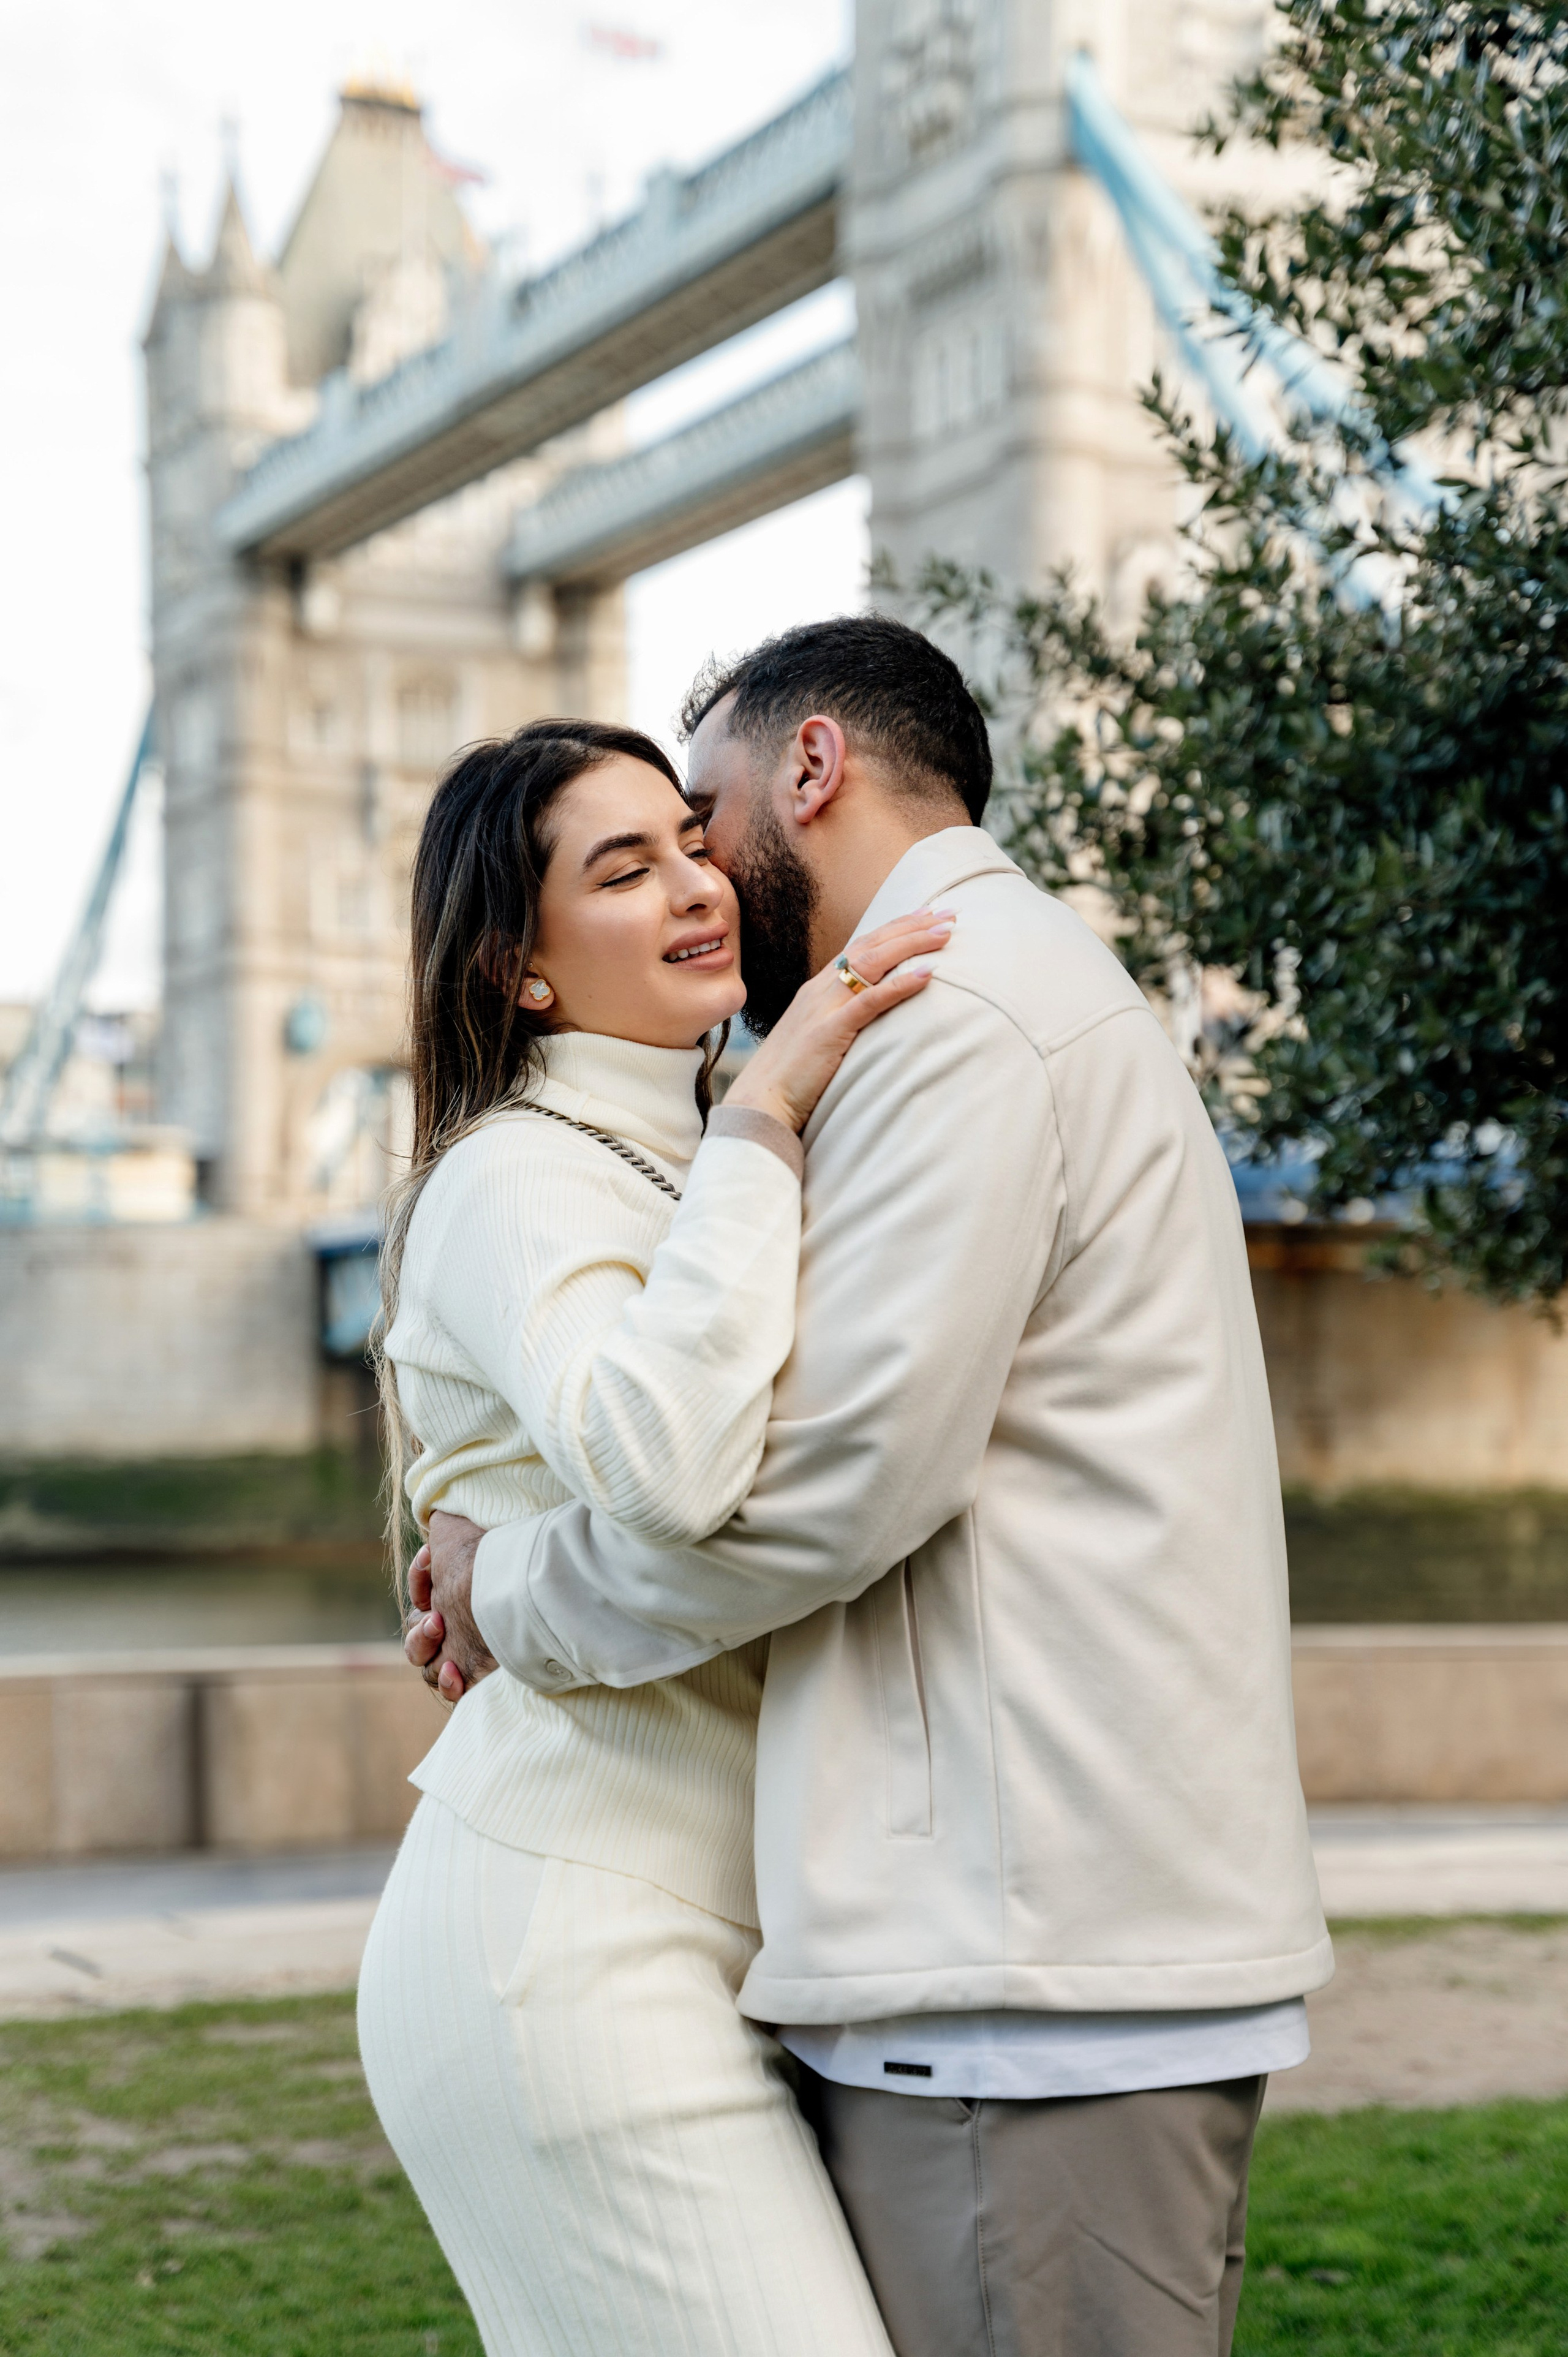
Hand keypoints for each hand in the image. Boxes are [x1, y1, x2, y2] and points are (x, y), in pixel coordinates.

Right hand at [403, 1509, 496, 1702]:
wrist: (518, 1587)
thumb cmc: (493, 1554)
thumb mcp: (463, 1529)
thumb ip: (444, 1525)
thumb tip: (436, 1517)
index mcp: (457, 1591)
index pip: (422, 1591)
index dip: (419, 1577)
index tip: (429, 1556)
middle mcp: (460, 1621)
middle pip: (418, 1632)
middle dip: (418, 1623)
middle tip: (437, 1616)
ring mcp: (466, 1649)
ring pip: (425, 1661)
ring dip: (422, 1646)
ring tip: (439, 1629)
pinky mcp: (477, 1674)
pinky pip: (449, 1689)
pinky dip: (446, 1682)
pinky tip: (454, 1671)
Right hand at [726, 909, 953, 1132]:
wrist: (761, 1101)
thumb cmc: (792, 1077)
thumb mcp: (819, 1038)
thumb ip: (843, 1020)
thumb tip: (872, 1018)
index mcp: (818, 989)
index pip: (862, 946)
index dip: (896, 928)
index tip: (927, 915)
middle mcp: (820, 989)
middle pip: (872, 944)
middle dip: (912, 926)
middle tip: (950, 914)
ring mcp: (824, 1007)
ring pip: (873, 962)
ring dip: (912, 943)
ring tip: (946, 932)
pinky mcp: (830, 1031)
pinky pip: (870, 1000)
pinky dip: (900, 984)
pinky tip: (929, 972)